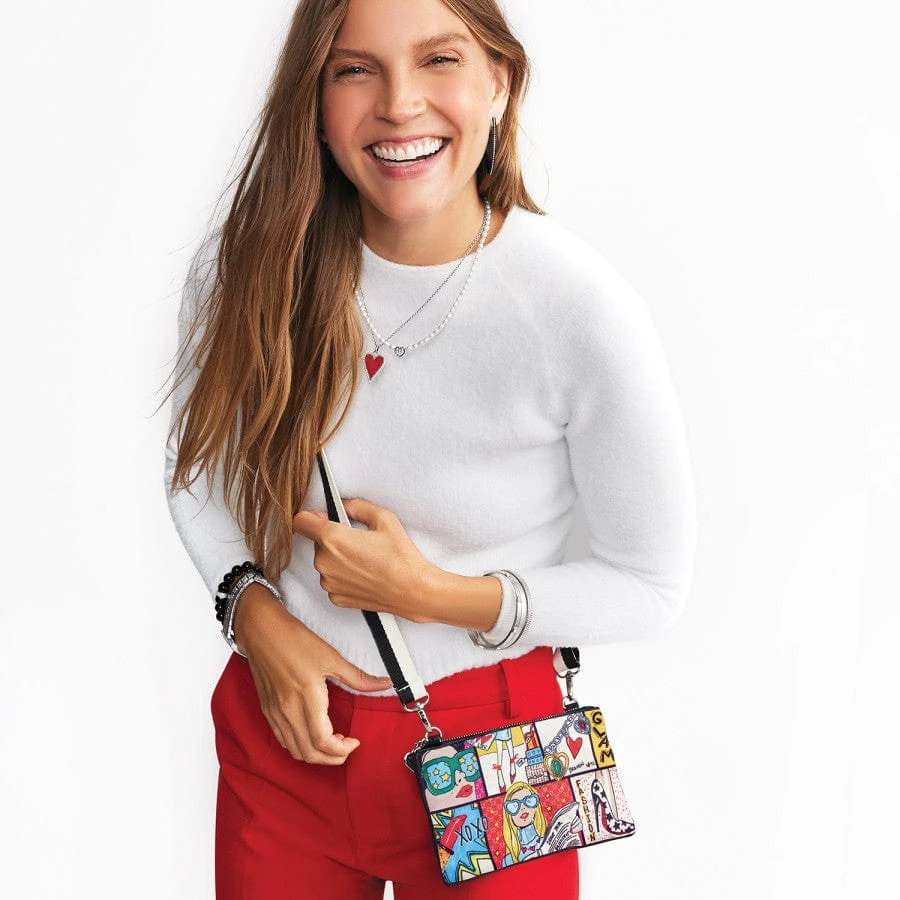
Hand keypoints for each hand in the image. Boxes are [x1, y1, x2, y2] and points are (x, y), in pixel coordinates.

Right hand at [233, 584, 392, 763]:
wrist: (261, 630)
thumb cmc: (294, 640)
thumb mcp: (331, 656)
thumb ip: (358, 677)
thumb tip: (383, 684)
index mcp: (306, 697)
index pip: (323, 741)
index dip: (341, 750)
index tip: (354, 742)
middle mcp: (288, 710)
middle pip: (309, 753)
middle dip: (331, 758)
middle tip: (346, 747)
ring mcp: (275, 712)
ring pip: (295, 750)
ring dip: (315, 754)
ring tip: (332, 741)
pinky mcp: (267, 710)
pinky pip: (283, 740)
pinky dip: (299, 745)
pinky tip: (311, 733)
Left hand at [292, 497, 436, 622]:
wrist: (413, 591)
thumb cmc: (401, 556)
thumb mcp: (384, 518)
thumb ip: (357, 506)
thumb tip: (343, 505)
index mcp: (332, 539)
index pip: (300, 521)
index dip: (311, 517)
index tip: (324, 518)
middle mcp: (324, 562)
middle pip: (316, 542)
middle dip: (332, 539)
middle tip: (358, 541)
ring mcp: (328, 582)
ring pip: (324, 562)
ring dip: (337, 558)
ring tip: (364, 560)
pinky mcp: (336, 597)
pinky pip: (332, 580)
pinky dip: (343, 576)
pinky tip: (364, 575)